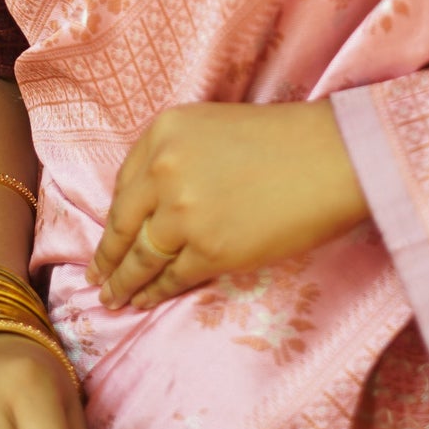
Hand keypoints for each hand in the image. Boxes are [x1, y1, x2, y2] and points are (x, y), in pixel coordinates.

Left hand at [86, 100, 367, 312]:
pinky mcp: (210, 249)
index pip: (124, 185)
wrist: (332, 157)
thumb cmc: (283, 140)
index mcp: (162, 132)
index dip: (114, 220)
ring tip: (113, 298)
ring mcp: (184, 212)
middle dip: (107, 257)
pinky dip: (157, 293)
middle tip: (96, 278)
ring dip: (124, 282)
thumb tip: (151, 209)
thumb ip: (175, 158)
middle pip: (123, 224)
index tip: (106, 239)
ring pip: (142, 257)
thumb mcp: (211, 127)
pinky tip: (147, 301)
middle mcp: (163, 169)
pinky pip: (173, 277)